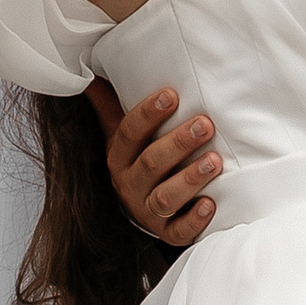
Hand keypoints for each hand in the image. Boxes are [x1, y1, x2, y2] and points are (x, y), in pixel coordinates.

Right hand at [93, 78, 219, 248]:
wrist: (142, 210)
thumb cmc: (139, 160)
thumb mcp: (121, 134)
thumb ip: (111, 104)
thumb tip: (90, 71)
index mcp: (119, 157)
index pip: (129, 134)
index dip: (148, 114)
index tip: (172, 95)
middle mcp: (130, 185)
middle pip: (151, 164)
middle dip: (178, 144)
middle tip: (205, 124)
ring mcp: (148, 211)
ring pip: (165, 198)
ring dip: (189, 179)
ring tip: (214, 161)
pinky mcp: (168, 233)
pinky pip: (179, 231)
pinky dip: (194, 221)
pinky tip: (210, 205)